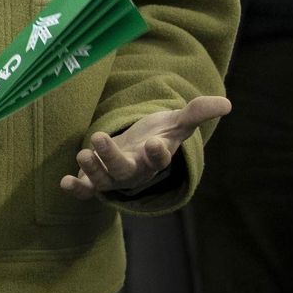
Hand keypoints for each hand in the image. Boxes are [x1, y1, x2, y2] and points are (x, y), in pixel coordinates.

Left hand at [60, 95, 230, 199]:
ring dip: (92, 168)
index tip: (155, 143)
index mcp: (155, 157)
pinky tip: (64, 182)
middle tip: (98, 138)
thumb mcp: (176, 122)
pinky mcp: (96, 178)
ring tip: (82, 153)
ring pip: (103, 179)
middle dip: (112, 157)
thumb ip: (197, 112)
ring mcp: (114, 176)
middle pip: (125, 170)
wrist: (138, 151)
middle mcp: (135, 170)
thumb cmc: (158, 135)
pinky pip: (87, 189)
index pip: (159, 157)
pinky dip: (77, 188)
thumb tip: (227, 103)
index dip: (158, 152)